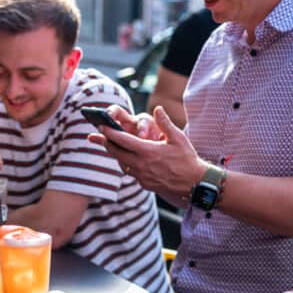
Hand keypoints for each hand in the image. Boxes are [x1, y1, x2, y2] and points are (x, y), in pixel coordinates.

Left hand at [87, 106, 204, 198]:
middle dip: (106, 143)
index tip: (101, 126)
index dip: (110, 132)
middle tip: (99, 136)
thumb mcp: (178, 138)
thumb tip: (157, 108)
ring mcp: (141, 176)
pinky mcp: (144, 184)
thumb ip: (165, 123)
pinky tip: (126, 159)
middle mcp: (141, 165)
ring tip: (110, 146)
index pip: (123, 140)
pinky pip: (130, 172)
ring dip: (115, 154)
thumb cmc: (187, 159)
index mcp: (147, 151)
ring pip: (122, 163)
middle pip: (116, 152)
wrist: (193, 184)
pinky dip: (126, 164)